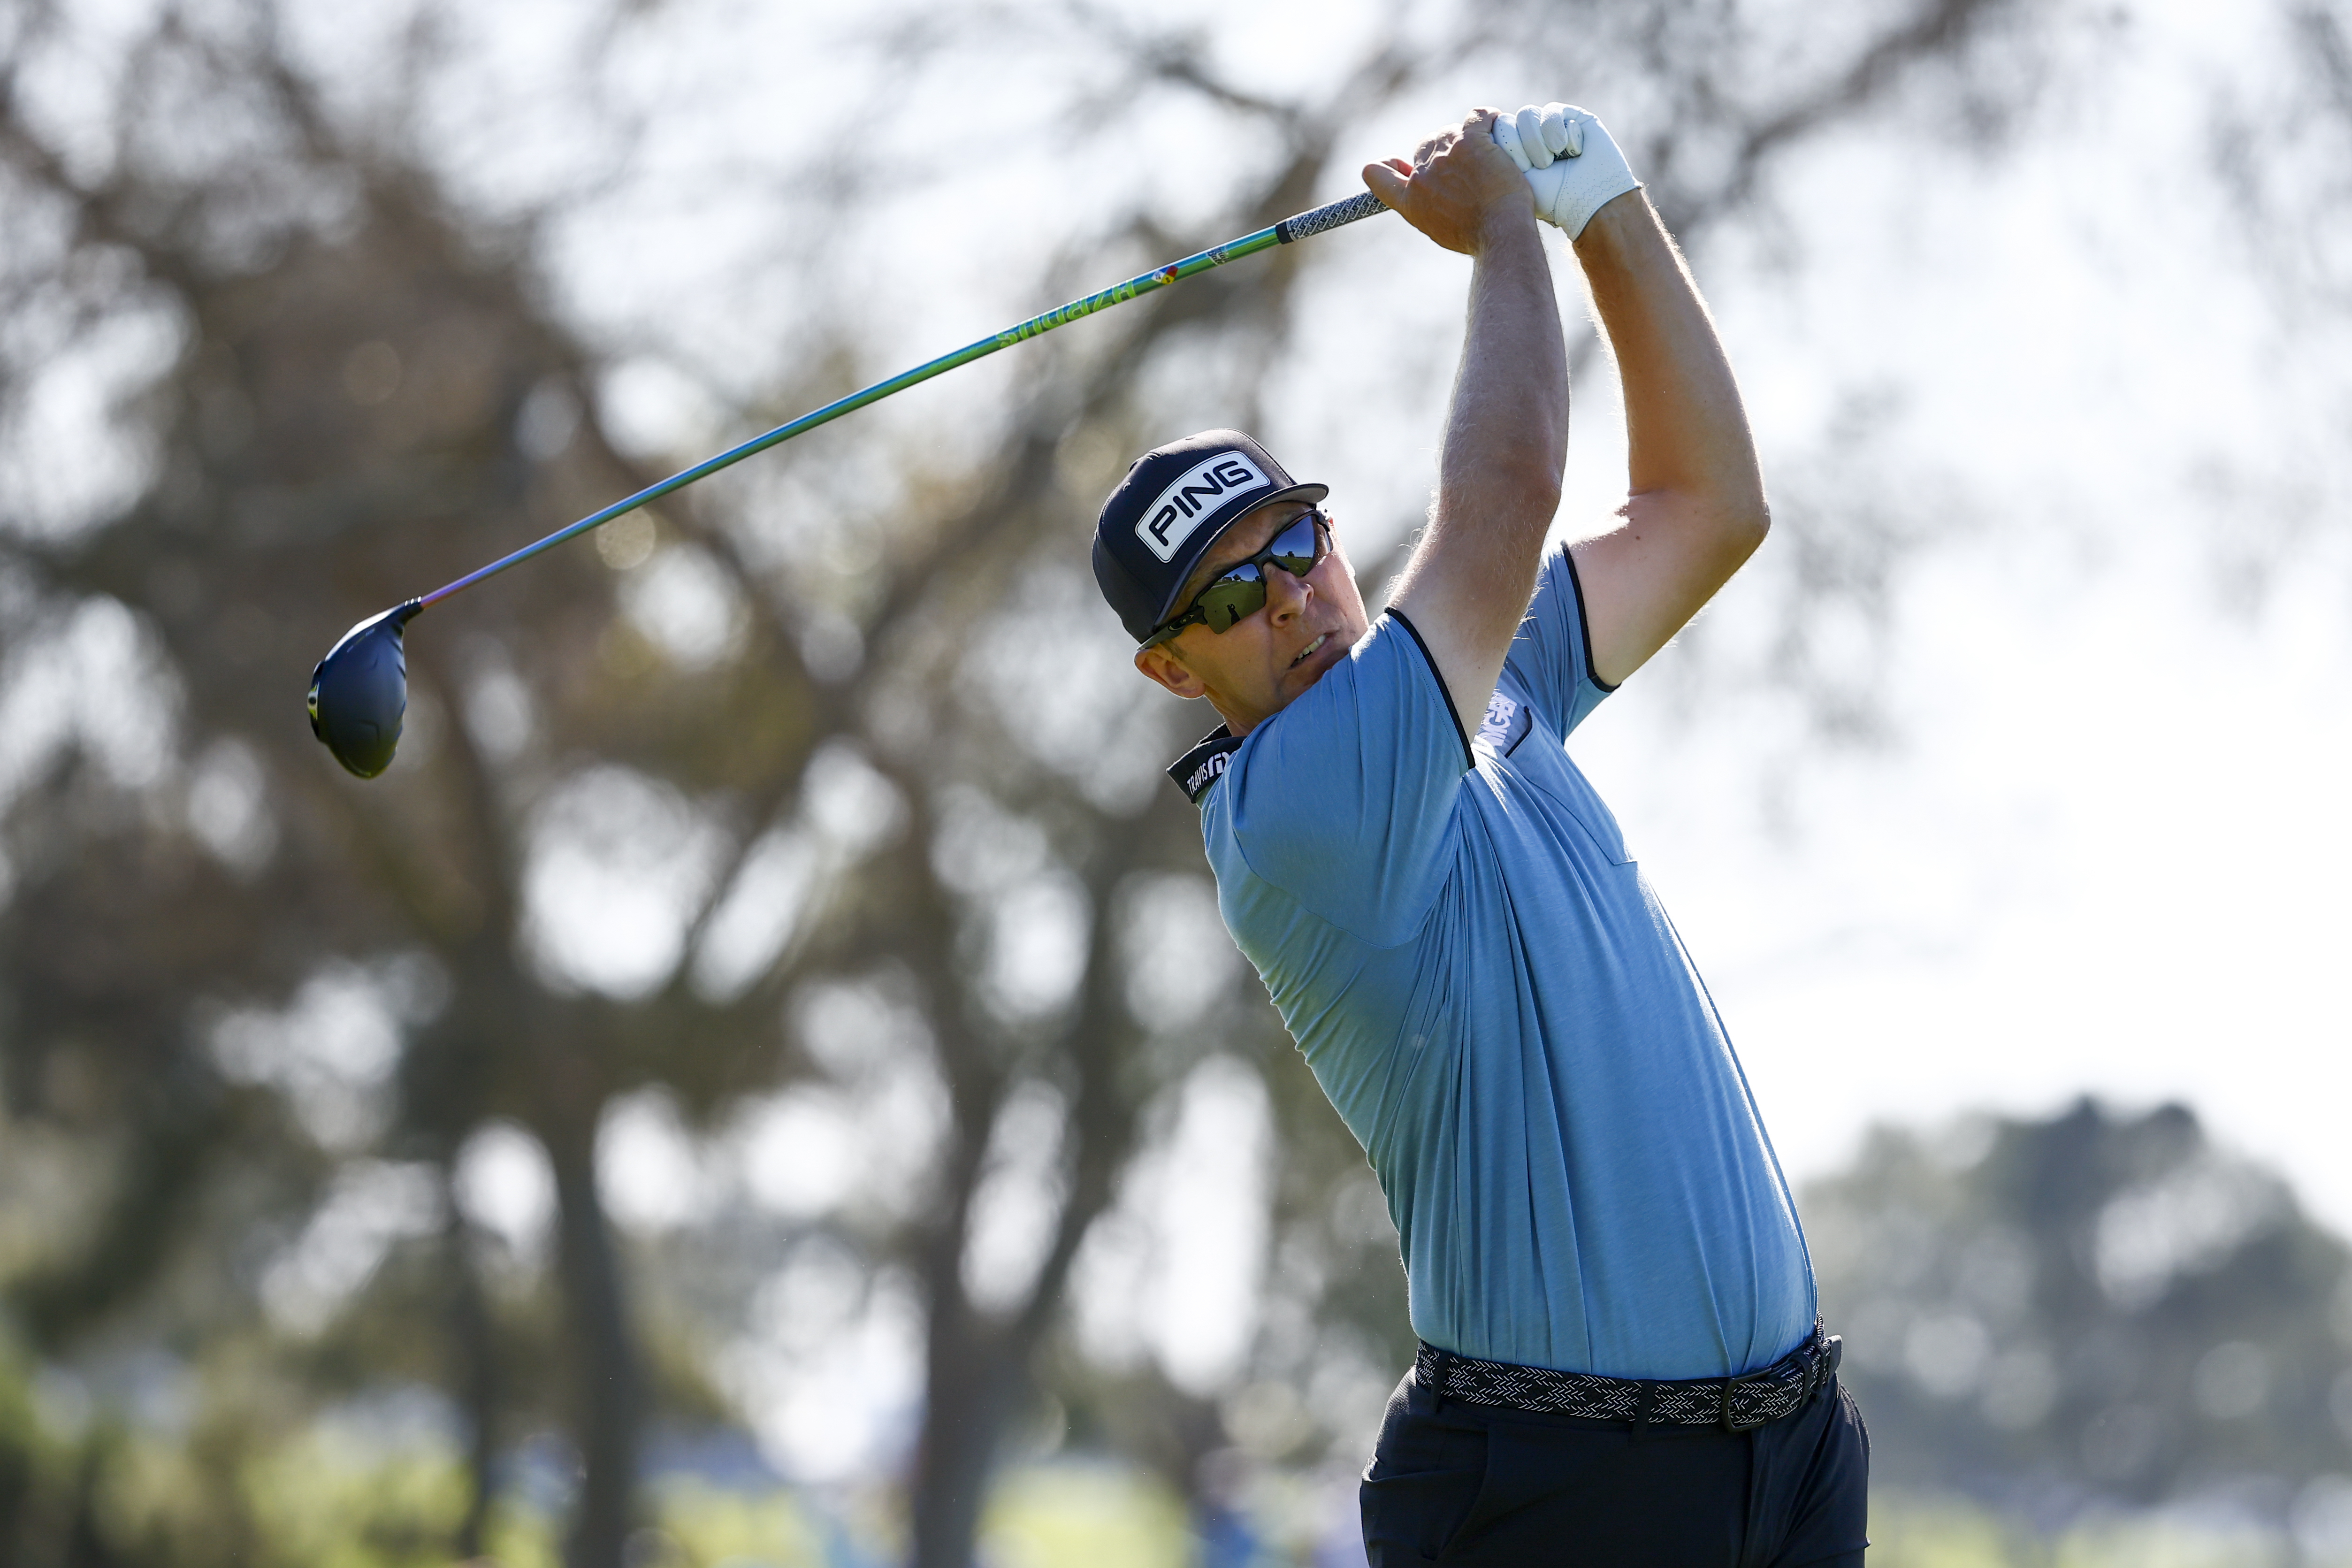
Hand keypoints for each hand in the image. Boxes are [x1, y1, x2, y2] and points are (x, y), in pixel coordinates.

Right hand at [1362, 109, 1533, 255]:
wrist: (1502, 233)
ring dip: (1467, 136)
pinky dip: (1488, 118)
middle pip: (1425, 145)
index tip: (1406, 164)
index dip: (1389, 164)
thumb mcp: (1439, 230)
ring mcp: (1444, 155)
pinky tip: (1496, 124)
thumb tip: (1429, 199)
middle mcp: (1422, 176)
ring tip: (1490, 152)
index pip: (1376, 174)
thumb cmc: (1478, 237)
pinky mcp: (1469, 141)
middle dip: (1444, 149)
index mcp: (1410, 201)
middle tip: (1470, 165)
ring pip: (1451, 131)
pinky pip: (1478, 117)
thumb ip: (1427, 209)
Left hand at [1491, 104, 1640, 238]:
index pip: (1493, 133)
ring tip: (1555, 160)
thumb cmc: (1550, 199)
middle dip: (1523, 146)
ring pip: (1527, 114)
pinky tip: (1575, 152)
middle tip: (1540, 166)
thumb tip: (1468, 135)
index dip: (1507, 147)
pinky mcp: (1572, 117)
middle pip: (1507, 121)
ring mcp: (1549, 125)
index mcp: (1511, 152)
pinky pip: (1553, 112)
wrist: (1589, 202)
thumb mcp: (1513, 181)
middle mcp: (1528, 136)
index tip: (1521, 169)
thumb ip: (1491, 159)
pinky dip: (1564, 134)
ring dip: (1540, 140)